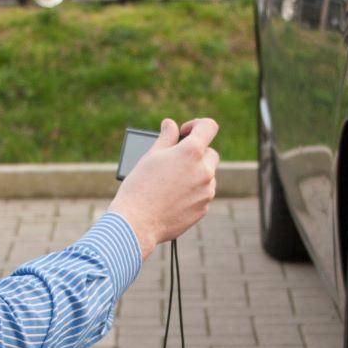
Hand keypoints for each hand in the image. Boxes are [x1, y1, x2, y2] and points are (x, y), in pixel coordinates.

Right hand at [108, 116, 219, 259]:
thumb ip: (166, 137)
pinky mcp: (203, 208)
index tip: (184, 132)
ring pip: (207, 175)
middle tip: (173, 160)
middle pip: (210, 154)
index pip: (209, 126)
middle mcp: (204, 170)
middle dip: (195, 154)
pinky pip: (202, 194)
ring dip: (194, 174)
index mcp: (192, 152)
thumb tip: (171, 125)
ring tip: (169, 182)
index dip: (197, 125)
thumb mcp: (151, 156)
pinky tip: (172, 197)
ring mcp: (206, 191)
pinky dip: (191, 192)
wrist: (137, 222)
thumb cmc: (140, 187)